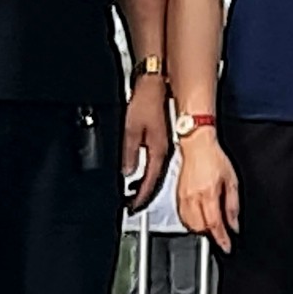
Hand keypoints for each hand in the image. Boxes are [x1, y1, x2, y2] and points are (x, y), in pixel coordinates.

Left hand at [120, 76, 171, 214]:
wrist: (156, 87)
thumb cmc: (146, 103)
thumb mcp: (130, 130)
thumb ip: (128, 153)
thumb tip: (127, 172)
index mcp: (159, 152)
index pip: (150, 183)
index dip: (140, 197)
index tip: (132, 206)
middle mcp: (165, 152)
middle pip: (156, 182)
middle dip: (143, 195)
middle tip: (132, 204)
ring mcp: (165, 146)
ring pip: (156, 173)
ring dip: (145, 184)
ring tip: (133, 192)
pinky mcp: (162, 140)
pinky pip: (156, 163)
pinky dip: (147, 172)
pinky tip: (139, 172)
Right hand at [175, 127, 239, 252]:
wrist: (196, 145)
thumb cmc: (214, 158)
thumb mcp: (232, 181)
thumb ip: (232, 205)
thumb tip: (234, 224)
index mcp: (208, 193)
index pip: (214, 223)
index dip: (221, 238)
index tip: (226, 246)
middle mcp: (193, 197)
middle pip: (199, 227)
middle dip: (211, 235)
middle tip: (221, 236)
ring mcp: (183, 197)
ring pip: (189, 224)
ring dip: (200, 230)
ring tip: (210, 228)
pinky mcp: (177, 195)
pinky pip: (182, 216)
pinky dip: (190, 222)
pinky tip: (198, 220)